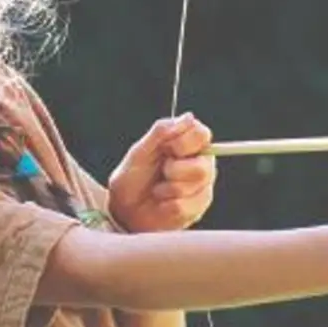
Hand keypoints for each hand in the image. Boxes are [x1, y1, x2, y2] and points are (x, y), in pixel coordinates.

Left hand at [107, 113, 216, 231]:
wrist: (124, 209)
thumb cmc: (132, 178)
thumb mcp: (140, 151)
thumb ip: (162, 131)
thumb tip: (188, 117)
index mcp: (187, 144)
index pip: (202, 134)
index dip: (184, 142)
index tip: (166, 148)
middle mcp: (199, 163)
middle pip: (203, 165)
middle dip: (175, 170)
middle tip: (162, 171)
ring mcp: (201, 187)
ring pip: (196, 187)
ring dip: (169, 188)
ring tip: (158, 189)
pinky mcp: (197, 209)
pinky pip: (186, 207)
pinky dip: (167, 205)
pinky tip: (162, 203)